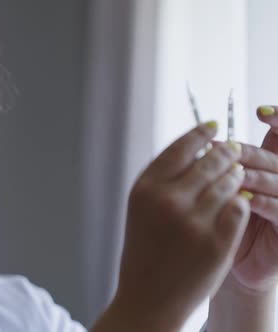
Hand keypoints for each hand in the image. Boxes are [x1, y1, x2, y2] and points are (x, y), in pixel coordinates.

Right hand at [107, 122, 250, 330]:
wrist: (148, 297)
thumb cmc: (144, 251)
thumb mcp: (141, 209)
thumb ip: (164, 179)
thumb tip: (197, 148)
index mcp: (145, 189)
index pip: (180, 147)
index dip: (201, 133)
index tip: (214, 127)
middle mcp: (167, 200)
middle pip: (209, 160)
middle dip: (225, 152)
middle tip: (234, 149)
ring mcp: (193, 221)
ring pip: (228, 181)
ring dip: (236, 175)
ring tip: (237, 175)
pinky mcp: (217, 241)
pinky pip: (239, 207)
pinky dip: (241, 201)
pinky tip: (239, 200)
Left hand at [229, 105, 277, 291]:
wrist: (222, 264)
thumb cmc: (216, 223)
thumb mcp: (215, 190)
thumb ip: (216, 165)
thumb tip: (201, 138)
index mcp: (266, 167)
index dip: (277, 119)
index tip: (261, 111)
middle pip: (272, 156)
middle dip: (248, 152)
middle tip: (227, 149)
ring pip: (277, 179)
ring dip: (253, 175)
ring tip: (232, 174)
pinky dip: (261, 201)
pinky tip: (243, 199)